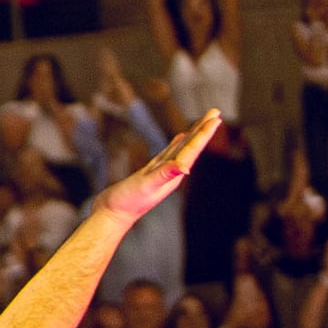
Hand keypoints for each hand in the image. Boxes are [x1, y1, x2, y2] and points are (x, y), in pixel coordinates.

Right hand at [101, 108, 224, 222]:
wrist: (111, 214)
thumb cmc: (127, 202)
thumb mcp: (145, 186)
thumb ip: (163, 175)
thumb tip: (184, 166)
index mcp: (174, 174)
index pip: (192, 150)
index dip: (204, 133)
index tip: (216, 118)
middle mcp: (172, 173)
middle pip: (191, 147)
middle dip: (203, 129)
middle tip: (215, 112)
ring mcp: (161, 172)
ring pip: (181, 149)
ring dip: (193, 135)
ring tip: (202, 122)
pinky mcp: (150, 172)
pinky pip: (168, 154)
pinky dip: (176, 144)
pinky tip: (179, 138)